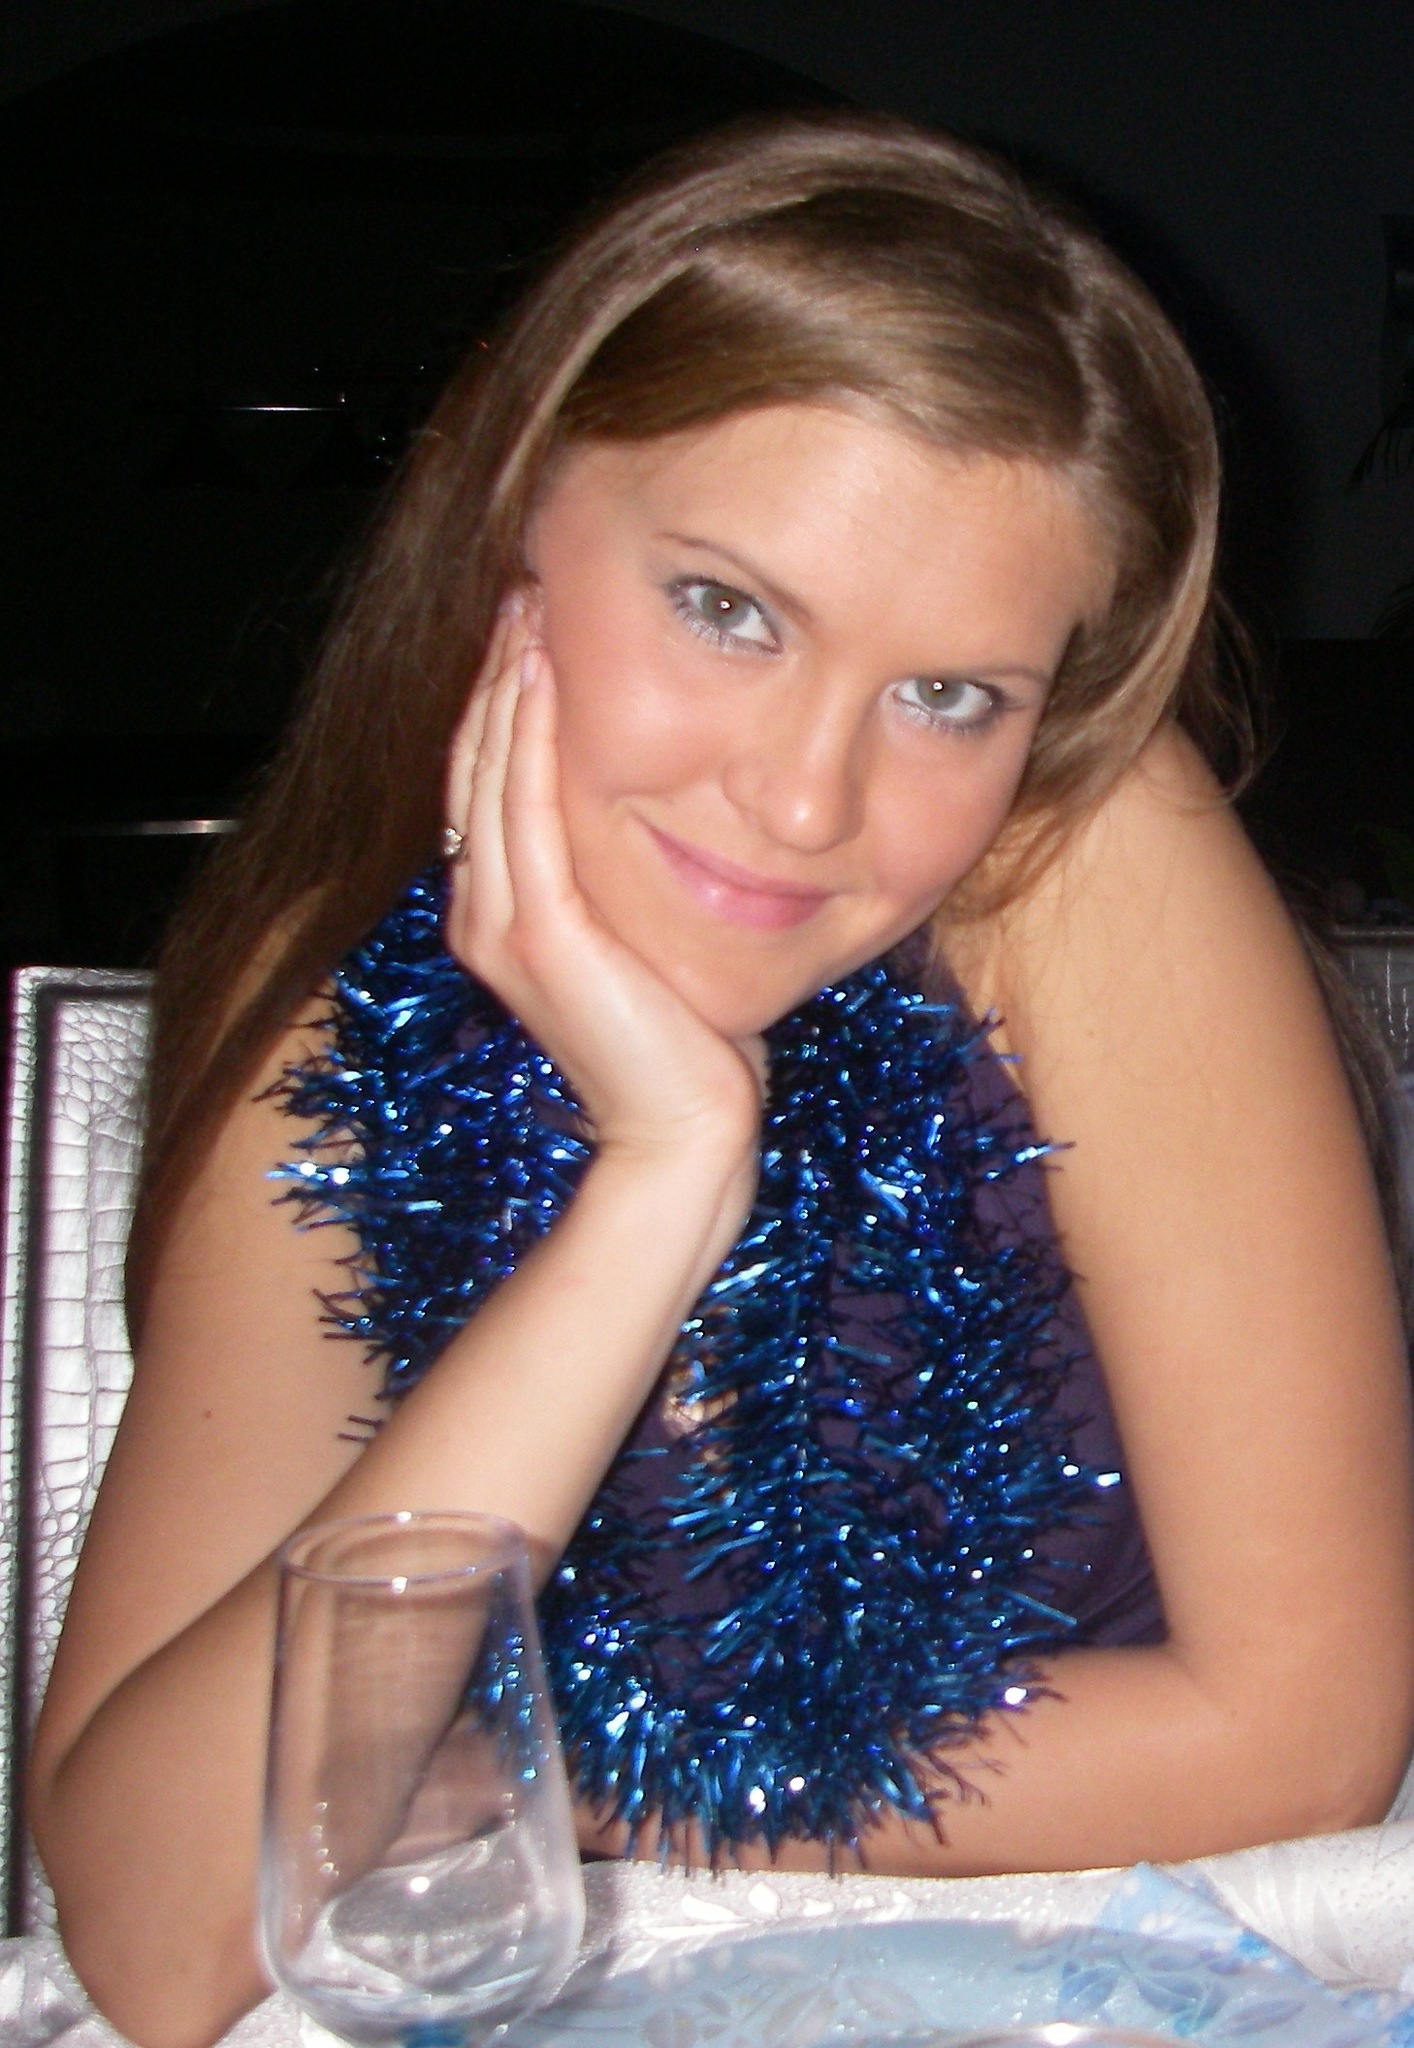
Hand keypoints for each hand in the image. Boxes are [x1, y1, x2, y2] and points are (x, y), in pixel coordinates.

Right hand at [443, 607, 764, 1171]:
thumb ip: (620, 876)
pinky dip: (529, 735)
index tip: (532, 624)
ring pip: (491, 773)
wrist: (683, 1129)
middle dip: (499, 672)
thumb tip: (656, 806)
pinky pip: (523, 809)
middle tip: (526, 585)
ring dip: (508, 683)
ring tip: (529, 604)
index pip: (490, 784)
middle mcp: (482, 915)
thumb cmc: (682, 1043)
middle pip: (477, 765)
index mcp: (500, 915)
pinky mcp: (536, 933)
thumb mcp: (642, 937)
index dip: (503, 701)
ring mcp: (498, 925)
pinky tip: (544, 671)